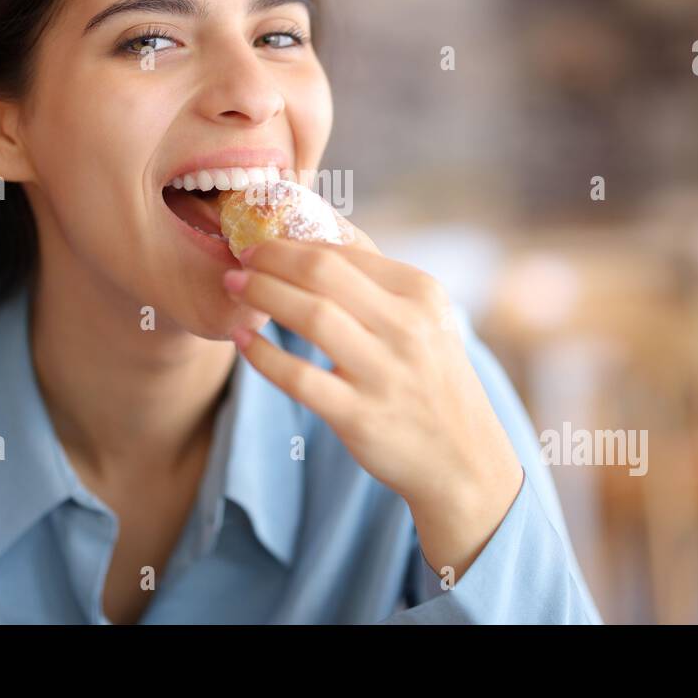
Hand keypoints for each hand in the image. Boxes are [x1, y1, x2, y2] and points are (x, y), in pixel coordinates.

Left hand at [222, 226, 524, 580]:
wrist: (463, 459)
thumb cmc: (431, 380)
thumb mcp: (426, 319)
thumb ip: (378, 282)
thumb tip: (315, 238)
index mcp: (421, 293)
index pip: (345, 251)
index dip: (294, 242)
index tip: (262, 241)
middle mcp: (407, 327)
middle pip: (323, 272)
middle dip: (271, 258)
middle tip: (240, 257)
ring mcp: (384, 372)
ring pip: (310, 316)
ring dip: (262, 294)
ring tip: (233, 287)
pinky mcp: (360, 415)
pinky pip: (298, 377)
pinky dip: (263, 355)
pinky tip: (243, 340)